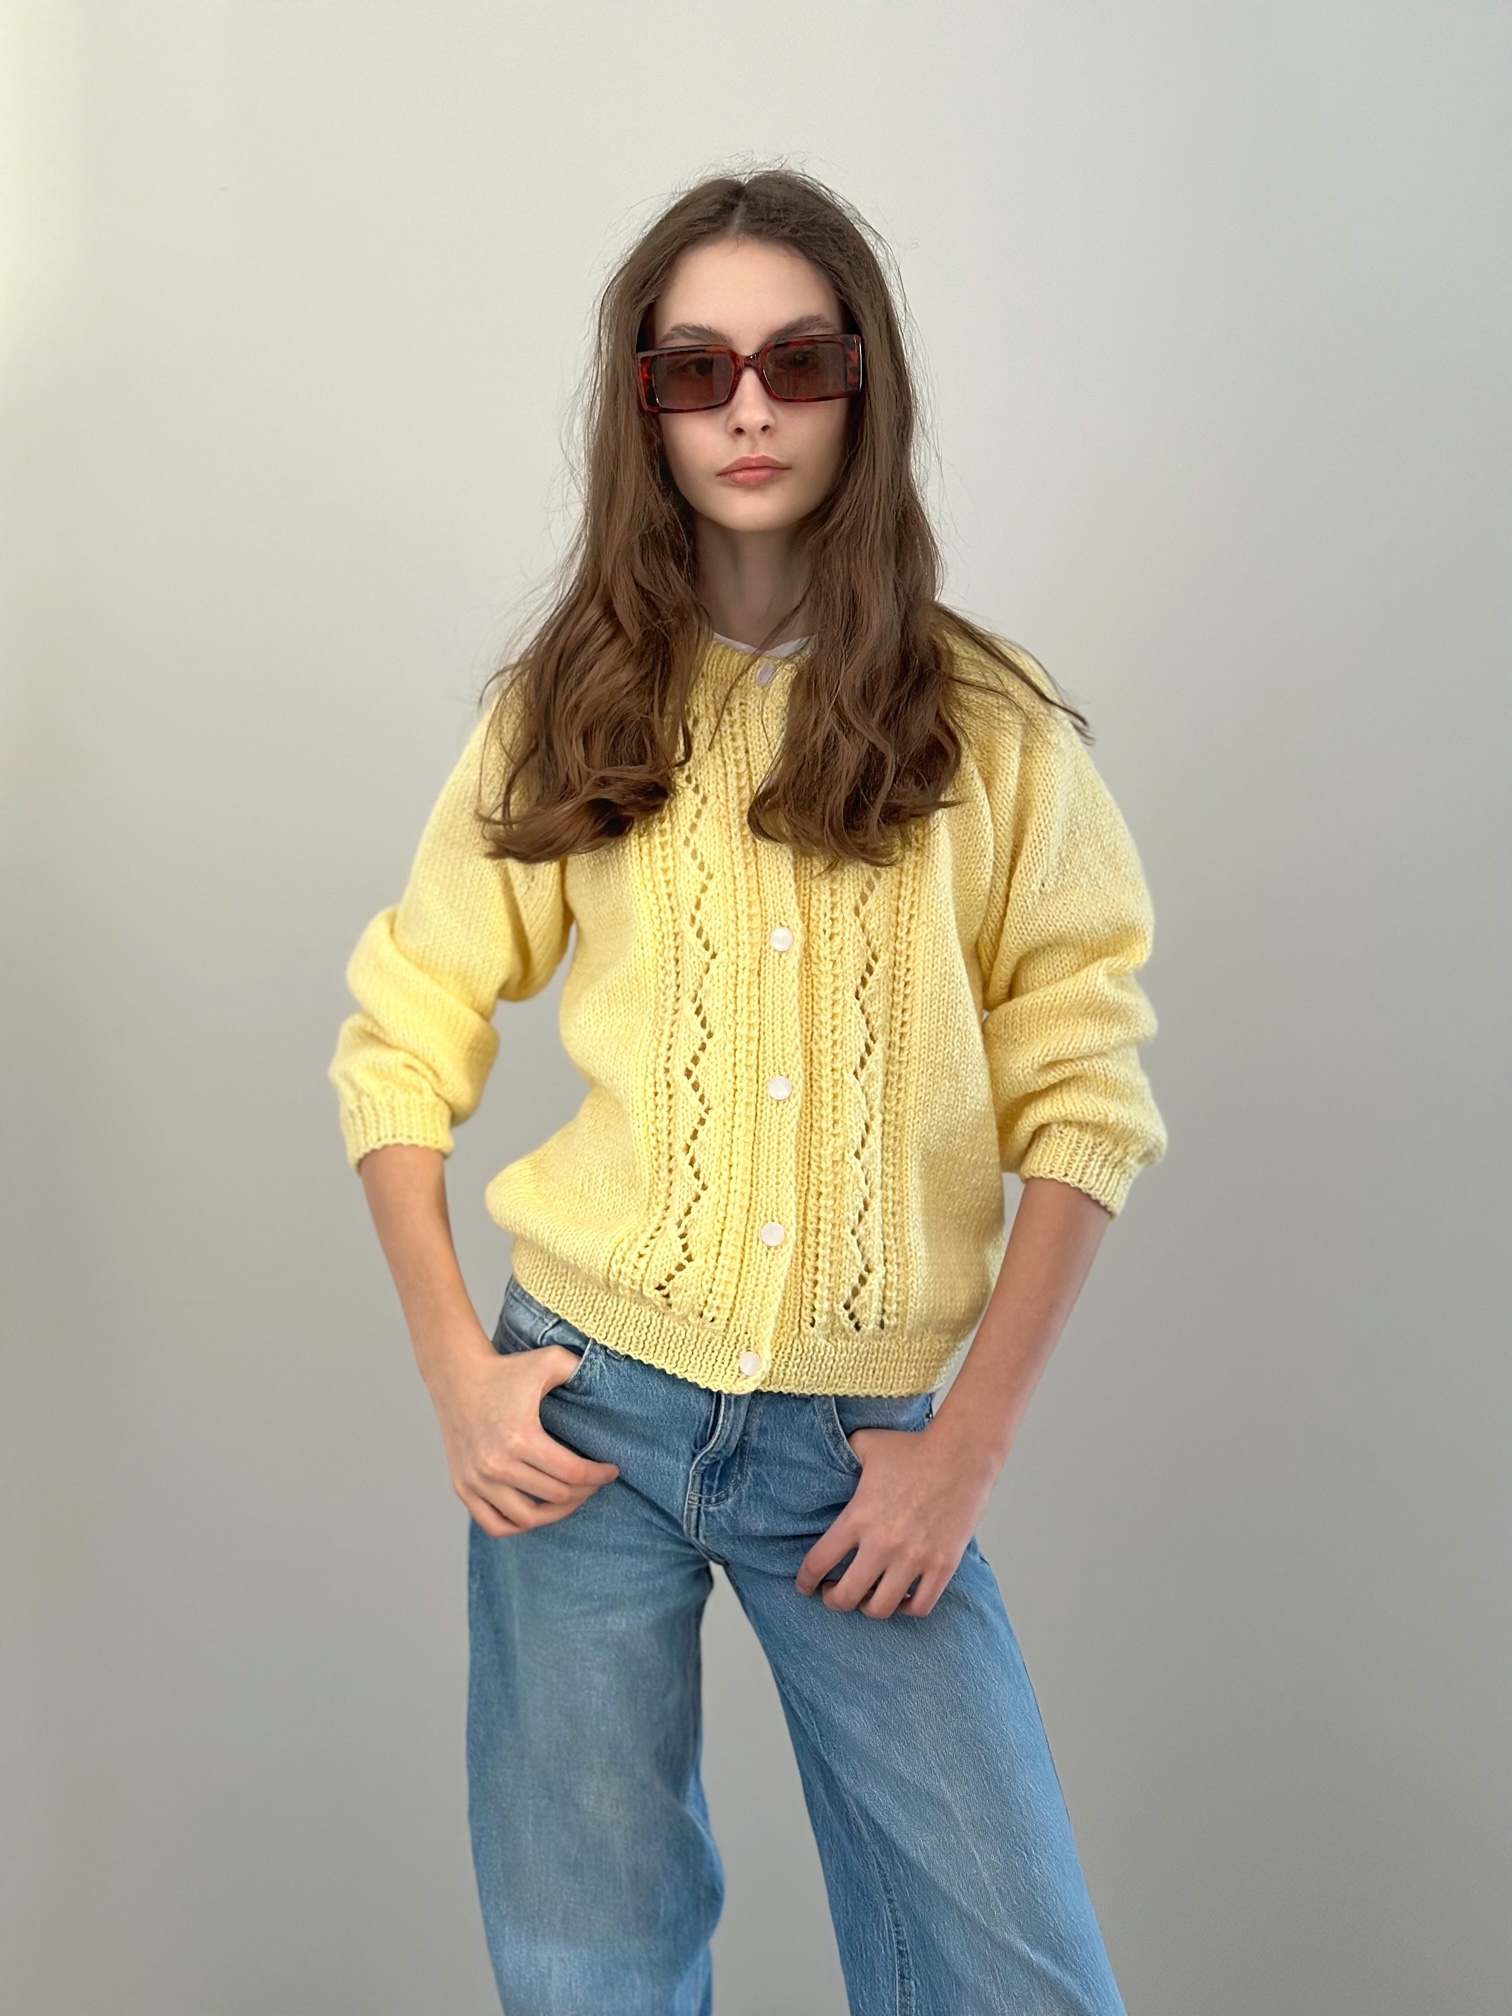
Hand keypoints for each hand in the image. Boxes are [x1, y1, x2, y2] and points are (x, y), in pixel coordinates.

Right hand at [427, 1328, 619, 1536]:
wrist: (458, 1376)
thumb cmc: (506, 1370)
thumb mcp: (549, 1360)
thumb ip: (581, 1368)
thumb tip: (609, 1383)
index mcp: (520, 1437)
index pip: (572, 1473)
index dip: (599, 1475)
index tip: (612, 1470)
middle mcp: (496, 1464)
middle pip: (555, 1496)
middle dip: (584, 1491)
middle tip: (594, 1481)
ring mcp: (477, 1479)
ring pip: (527, 1518)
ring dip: (557, 1513)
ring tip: (571, 1499)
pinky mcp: (463, 1487)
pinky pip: (495, 1524)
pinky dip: (519, 1525)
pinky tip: (537, 1512)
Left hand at [795, 1416, 1000, 1617]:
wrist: (962, 1452)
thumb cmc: (914, 1447)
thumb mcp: (865, 1445)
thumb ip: (841, 1455)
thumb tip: (828, 1456)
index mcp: (858, 1517)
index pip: (818, 1562)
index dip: (805, 1580)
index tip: (804, 1586)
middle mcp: (882, 1544)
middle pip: (846, 1596)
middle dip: (833, 1600)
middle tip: (832, 1595)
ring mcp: (914, 1558)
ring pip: (881, 1608)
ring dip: (868, 1607)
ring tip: (867, 1598)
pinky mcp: (942, 1565)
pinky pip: (920, 1606)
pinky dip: (907, 1608)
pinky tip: (903, 1597)